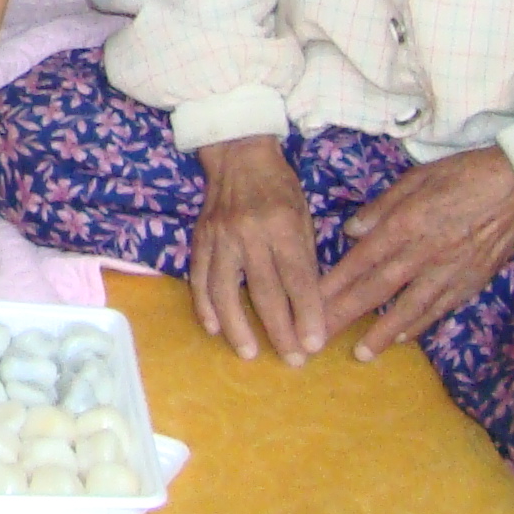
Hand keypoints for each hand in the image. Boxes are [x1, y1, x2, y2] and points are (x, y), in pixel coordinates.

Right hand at [191, 136, 327, 363]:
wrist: (237, 153)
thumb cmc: (279, 187)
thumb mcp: (304, 216)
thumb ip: (305, 260)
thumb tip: (312, 307)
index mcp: (283, 225)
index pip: (297, 279)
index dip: (306, 315)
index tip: (314, 345)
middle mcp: (249, 232)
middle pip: (264, 291)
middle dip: (279, 330)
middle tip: (292, 360)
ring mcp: (220, 236)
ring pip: (224, 290)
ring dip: (236, 326)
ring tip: (248, 352)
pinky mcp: (200, 237)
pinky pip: (199, 277)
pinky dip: (204, 305)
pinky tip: (213, 327)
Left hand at [319, 147, 513, 360]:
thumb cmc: (465, 174)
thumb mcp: (416, 178)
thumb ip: (382, 207)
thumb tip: (352, 232)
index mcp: (406, 224)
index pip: (361, 260)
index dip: (334, 283)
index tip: (309, 303)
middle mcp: (424, 253)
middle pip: (377, 289)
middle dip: (345, 315)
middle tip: (319, 339)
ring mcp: (449, 271)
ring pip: (409, 307)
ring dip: (382, 332)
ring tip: (361, 354)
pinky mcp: (472, 281)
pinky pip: (440, 308)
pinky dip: (419, 325)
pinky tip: (402, 338)